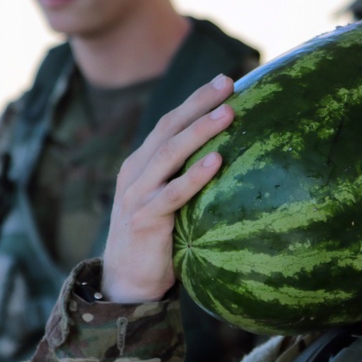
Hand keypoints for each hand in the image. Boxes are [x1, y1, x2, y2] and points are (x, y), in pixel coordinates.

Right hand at [101, 75, 235, 302]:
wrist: (127, 282)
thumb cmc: (159, 240)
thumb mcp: (170, 202)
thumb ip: (187, 178)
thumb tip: (233, 159)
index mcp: (142, 163)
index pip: (170, 122)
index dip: (196, 100)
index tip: (227, 80)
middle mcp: (136, 172)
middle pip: (169, 128)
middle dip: (199, 103)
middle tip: (229, 83)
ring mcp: (138, 194)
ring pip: (170, 154)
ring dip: (201, 131)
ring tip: (228, 114)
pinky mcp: (145, 220)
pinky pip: (173, 193)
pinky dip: (195, 176)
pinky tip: (217, 161)